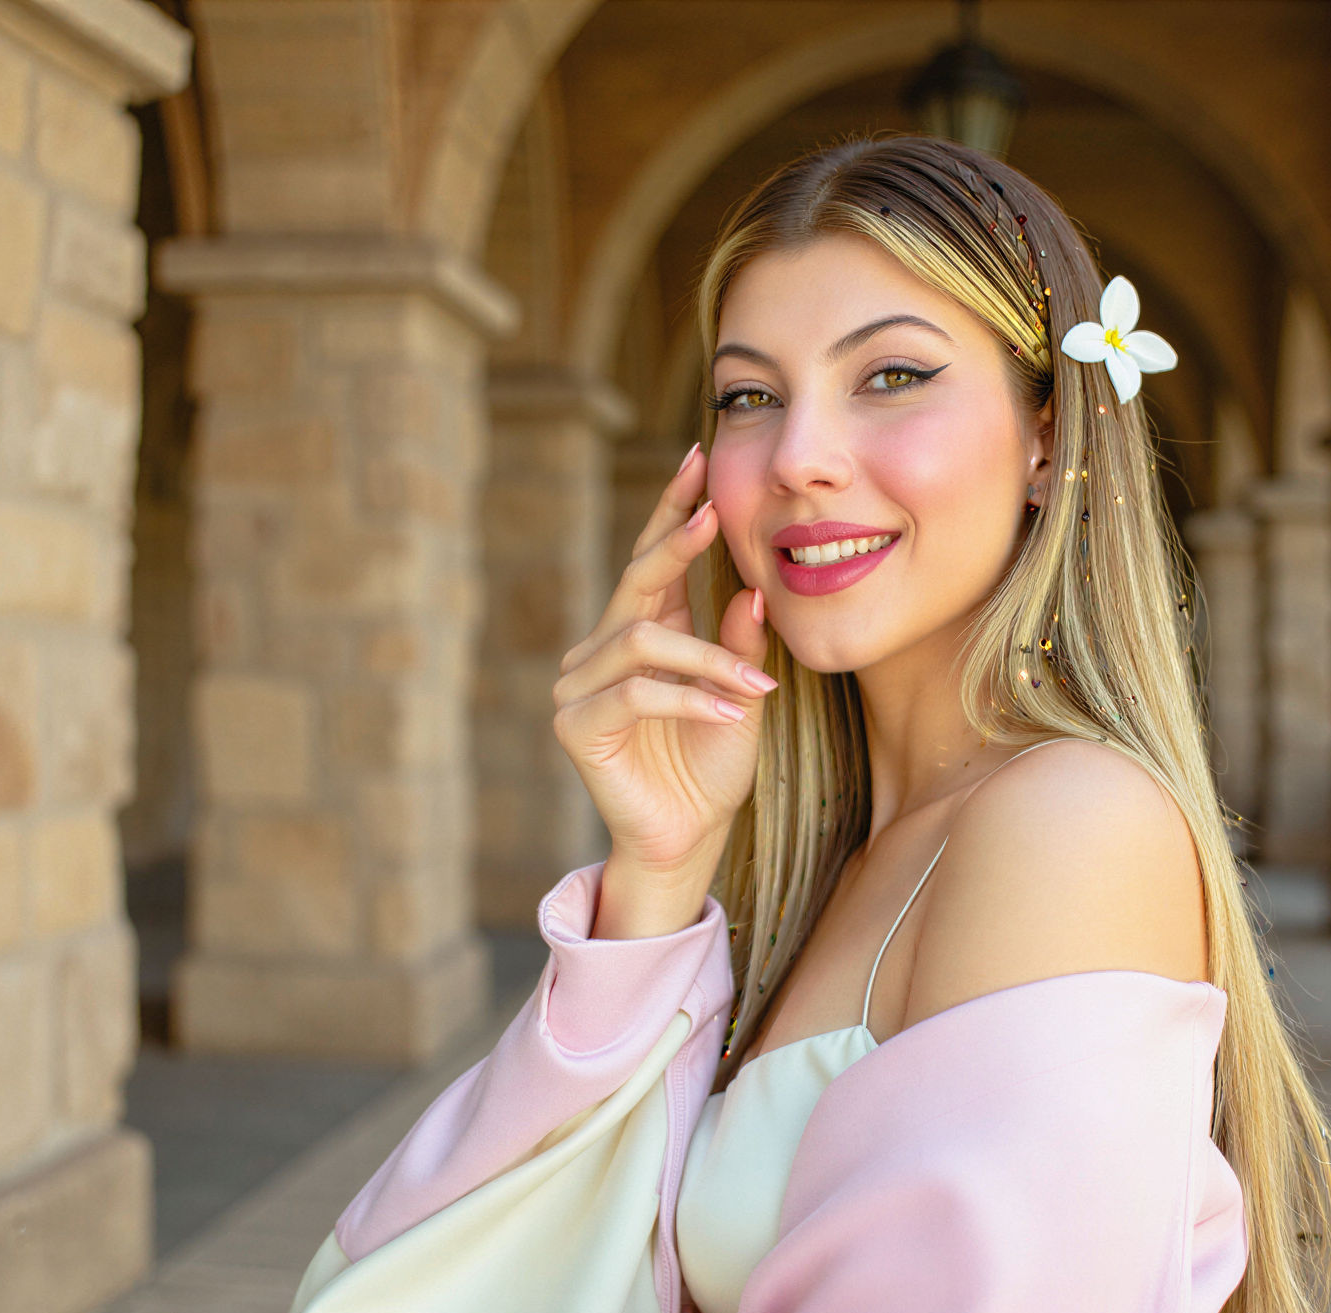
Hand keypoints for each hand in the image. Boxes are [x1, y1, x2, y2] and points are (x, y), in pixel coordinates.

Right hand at [553, 444, 773, 936]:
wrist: (690, 837)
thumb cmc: (712, 765)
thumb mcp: (741, 693)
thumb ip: (739, 641)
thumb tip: (755, 587)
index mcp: (643, 630)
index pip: (654, 557)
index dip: (672, 508)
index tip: (697, 457)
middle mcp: (603, 647)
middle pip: (636, 579)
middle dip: (675, 541)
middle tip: (714, 512)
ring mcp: (579, 684)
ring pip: (643, 639)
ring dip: (706, 659)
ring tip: (754, 685)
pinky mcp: (575, 724)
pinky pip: (633, 691)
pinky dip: (687, 697)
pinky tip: (728, 709)